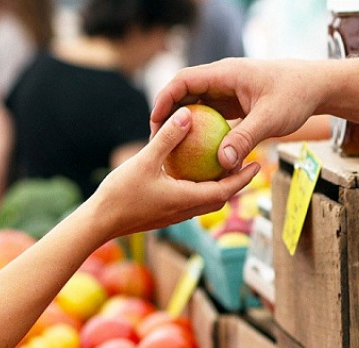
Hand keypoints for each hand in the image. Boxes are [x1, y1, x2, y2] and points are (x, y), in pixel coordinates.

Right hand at [95, 106, 260, 238]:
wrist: (99, 223)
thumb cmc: (121, 193)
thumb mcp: (145, 160)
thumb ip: (168, 137)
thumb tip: (188, 113)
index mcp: (187, 200)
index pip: (225, 190)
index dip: (243, 178)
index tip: (258, 164)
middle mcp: (185, 211)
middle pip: (220, 198)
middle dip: (236, 183)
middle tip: (247, 163)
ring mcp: (175, 214)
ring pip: (205, 201)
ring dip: (218, 186)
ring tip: (224, 167)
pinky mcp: (164, 214)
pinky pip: (190, 200)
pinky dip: (199, 187)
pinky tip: (192, 172)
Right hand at [150, 59, 323, 171]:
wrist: (316, 87)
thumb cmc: (295, 96)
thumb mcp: (270, 119)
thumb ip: (245, 139)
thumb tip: (222, 162)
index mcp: (225, 74)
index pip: (184, 81)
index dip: (165, 100)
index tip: (155, 123)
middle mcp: (223, 80)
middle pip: (185, 94)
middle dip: (169, 116)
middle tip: (158, 142)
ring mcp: (228, 92)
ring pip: (197, 107)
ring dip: (185, 126)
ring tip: (173, 151)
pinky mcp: (235, 105)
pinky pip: (212, 118)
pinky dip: (203, 133)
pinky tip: (199, 156)